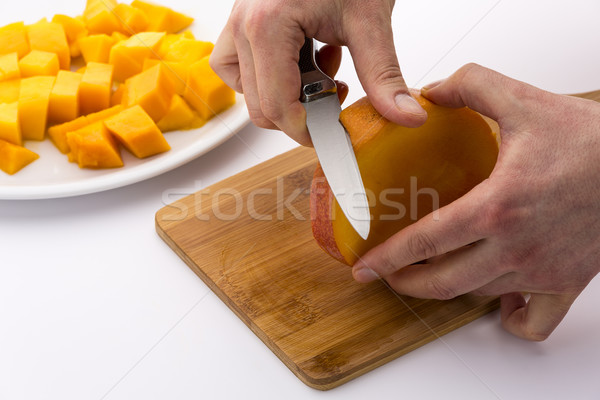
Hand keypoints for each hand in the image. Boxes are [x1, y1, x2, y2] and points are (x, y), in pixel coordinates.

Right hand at [209, 0, 426, 144]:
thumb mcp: (369, 21)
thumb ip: (384, 75)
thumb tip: (405, 117)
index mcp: (268, 26)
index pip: (278, 106)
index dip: (308, 131)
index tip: (335, 134)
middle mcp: (243, 26)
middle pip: (261, 107)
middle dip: (301, 113)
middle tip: (335, 95)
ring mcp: (238, 23)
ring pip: (247, 91)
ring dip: (286, 93)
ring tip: (321, 69)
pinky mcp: (242, 22)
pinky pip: (238, 68)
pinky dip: (269, 76)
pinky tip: (304, 58)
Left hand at [352, 63, 599, 340]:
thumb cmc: (593, 141)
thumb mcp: (523, 101)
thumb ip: (471, 86)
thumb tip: (432, 92)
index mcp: (497, 206)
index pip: (426, 241)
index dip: (388, 258)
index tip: (365, 269)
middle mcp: (517, 246)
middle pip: (444, 282)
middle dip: (408, 282)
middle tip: (390, 275)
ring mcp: (541, 270)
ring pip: (478, 296)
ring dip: (447, 290)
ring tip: (431, 275)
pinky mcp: (567, 282)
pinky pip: (535, 320)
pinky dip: (512, 319)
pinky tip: (499, 301)